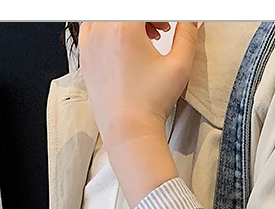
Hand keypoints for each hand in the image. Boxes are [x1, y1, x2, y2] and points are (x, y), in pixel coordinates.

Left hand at [78, 22, 198, 147]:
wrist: (128, 129)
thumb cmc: (150, 103)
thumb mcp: (179, 66)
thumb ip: (187, 35)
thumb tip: (189, 21)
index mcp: (123, 26)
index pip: (147, 9)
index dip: (163, 17)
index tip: (171, 26)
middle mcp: (101, 29)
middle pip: (128, 10)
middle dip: (148, 16)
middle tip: (163, 29)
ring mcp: (89, 40)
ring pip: (110, 15)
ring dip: (129, 20)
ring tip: (145, 39)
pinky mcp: (84, 53)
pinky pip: (95, 26)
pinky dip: (112, 29)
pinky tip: (127, 48)